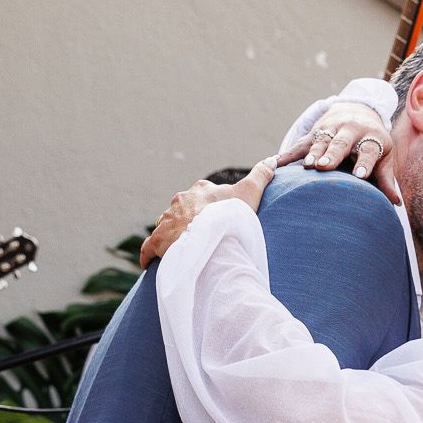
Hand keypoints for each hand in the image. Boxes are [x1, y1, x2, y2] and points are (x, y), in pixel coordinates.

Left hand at [139, 160, 276, 266]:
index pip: (201, 193)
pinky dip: (150, 253)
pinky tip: (150, 262)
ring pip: (166, 225)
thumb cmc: (231, 213)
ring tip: (179, 249)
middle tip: (197, 236)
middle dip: (188, 221)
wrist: (211, 233)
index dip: (208, 204)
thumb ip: (260, 176)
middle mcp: (181, 202)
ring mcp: (168, 219)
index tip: (214, 216)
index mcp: (200, 191)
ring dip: (171, 235)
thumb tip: (272, 160)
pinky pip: (150, 245)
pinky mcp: (159, 239)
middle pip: (182, 210)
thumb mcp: (250, 192)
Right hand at [277, 100, 399, 199]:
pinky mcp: (315, 131)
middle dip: (332, 154)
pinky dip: (288, 153)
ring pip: (321, 140)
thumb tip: (395, 204)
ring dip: (313, 152)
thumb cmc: (373, 142)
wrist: (358, 110)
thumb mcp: (383, 155)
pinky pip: (300, 143)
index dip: (365, 163)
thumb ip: (386, 178)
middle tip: (325, 167)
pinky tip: (276, 162)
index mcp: (370, 137)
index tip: (360, 175)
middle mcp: (350, 129)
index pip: (368, 151)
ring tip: (308, 165)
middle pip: (341, 142)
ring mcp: (331, 128)